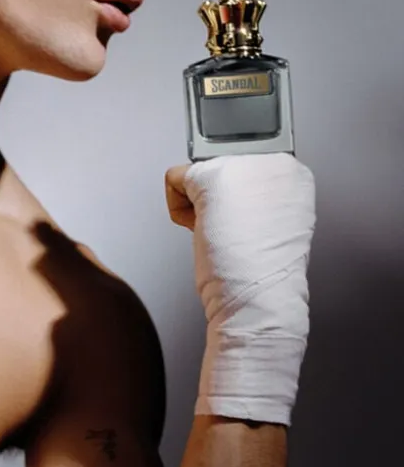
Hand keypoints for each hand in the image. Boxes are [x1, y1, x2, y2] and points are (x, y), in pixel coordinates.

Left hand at [164, 153, 316, 425]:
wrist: (259, 303)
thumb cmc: (260, 273)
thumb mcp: (268, 220)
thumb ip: (253, 194)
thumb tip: (226, 185)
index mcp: (293, 173)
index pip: (241, 165)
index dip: (234, 200)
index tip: (243, 221)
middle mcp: (276, 163)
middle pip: (216, 165)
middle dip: (214, 202)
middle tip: (233, 232)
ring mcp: (246, 166)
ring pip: (195, 171)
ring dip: (199, 207)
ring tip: (223, 234)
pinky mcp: (214, 177)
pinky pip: (173, 177)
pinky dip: (178, 209)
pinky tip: (202, 231)